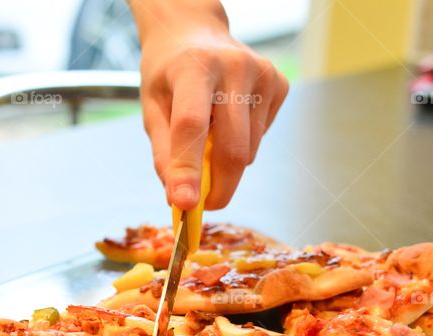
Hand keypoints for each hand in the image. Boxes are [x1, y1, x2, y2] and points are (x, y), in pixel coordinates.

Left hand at [134, 1, 288, 209]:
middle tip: (202, 204)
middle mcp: (234, 66)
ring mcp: (263, 73)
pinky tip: (228, 120)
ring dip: (226, 165)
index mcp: (194, 67)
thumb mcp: (151, 108)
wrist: (195, 33)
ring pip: (248, 150)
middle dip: (218, 188)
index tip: (184, 206)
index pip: (191, 126)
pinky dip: (241, 145)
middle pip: (231, 147)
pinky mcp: (280, 84)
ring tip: (207, 140)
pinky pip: (260, 138)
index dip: (188, 170)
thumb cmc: (169, 75)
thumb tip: (179, 199)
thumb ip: (163, 153)